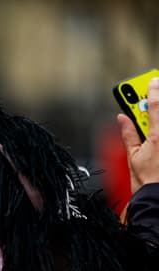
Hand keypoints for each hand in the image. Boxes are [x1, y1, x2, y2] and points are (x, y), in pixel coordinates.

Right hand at [118, 78, 158, 193]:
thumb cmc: (147, 182)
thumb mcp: (133, 157)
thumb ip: (129, 134)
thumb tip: (122, 119)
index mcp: (158, 136)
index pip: (155, 106)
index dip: (153, 90)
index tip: (152, 81)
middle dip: (158, 99)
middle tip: (155, 89)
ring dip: (158, 115)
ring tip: (154, 111)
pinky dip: (158, 127)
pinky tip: (154, 127)